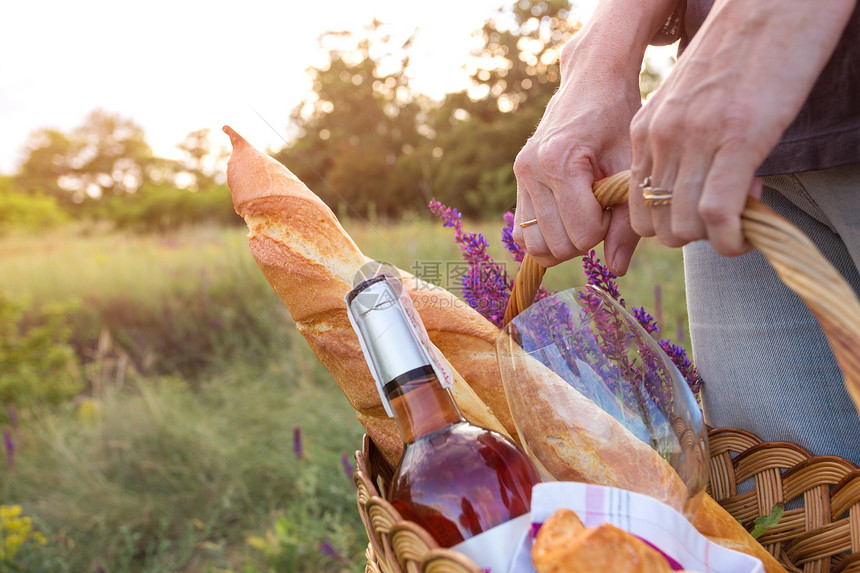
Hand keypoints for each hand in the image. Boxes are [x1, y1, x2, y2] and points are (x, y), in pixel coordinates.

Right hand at [512, 0, 680, 273]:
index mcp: (559, 162)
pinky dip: (547, 234)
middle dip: (585, 238)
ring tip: (585, 211)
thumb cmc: (618, 118)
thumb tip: (616, 269)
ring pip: (535, 246)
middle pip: (556, 246)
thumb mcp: (630, 166)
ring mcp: (519, 176)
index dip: (606, 228)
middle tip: (602, 207)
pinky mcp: (517, 180)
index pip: (583, 234)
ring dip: (565, 240)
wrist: (592, 81)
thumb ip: (627, 221)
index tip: (614, 201)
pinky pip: (523, 234)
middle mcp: (530, 170)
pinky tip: (568, 213)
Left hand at [628, 0, 854, 255]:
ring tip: (738, 226)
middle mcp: (661, 137)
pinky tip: (743, 237)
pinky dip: (730, 240)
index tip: (698, 219)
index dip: (664, 225)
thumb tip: (691, 188)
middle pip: (654, 225)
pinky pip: (717, 215)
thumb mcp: (690, 102)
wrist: (773, 6)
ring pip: (682, 227)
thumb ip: (681, 142)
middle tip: (721, 224)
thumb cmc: (739, 55)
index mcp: (646, 129)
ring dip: (712, 241)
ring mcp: (696, 140)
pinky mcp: (736, 140)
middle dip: (687, 237)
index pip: (635, 204)